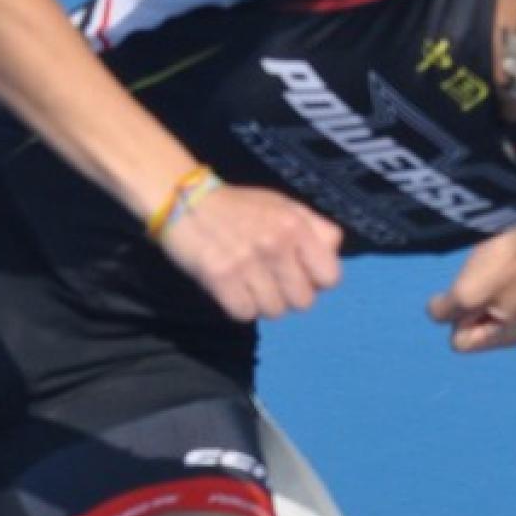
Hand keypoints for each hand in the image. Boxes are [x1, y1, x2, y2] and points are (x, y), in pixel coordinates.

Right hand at [157, 185, 343, 321]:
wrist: (184, 200)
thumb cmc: (239, 208)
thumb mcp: (284, 206)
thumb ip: (314, 229)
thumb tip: (331, 258)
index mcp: (295, 225)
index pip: (330, 276)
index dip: (317, 280)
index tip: (300, 274)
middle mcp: (275, 243)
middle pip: (303, 302)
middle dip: (288, 296)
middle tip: (269, 280)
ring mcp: (247, 262)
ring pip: (274, 311)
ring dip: (262, 302)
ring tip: (248, 281)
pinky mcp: (220, 278)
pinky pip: (245, 314)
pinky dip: (239, 307)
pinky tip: (232, 288)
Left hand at [426, 226, 515, 351]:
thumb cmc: (503, 260)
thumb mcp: (465, 295)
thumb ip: (443, 313)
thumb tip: (436, 309)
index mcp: (511, 336)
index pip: (460, 342)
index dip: (461, 317)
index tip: (483, 294)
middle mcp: (512, 326)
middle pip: (462, 326)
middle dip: (464, 304)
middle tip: (485, 279)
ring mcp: (508, 305)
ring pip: (463, 307)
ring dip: (466, 288)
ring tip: (487, 269)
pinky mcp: (501, 284)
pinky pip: (469, 290)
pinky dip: (470, 276)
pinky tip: (486, 262)